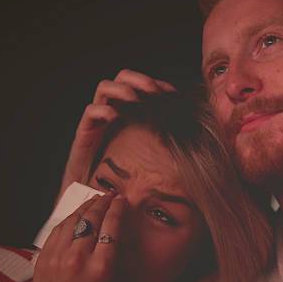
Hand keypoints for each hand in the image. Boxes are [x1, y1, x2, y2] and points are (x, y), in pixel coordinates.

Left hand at [32, 193, 126, 281]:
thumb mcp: (108, 280)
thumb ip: (109, 253)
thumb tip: (112, 227)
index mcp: (100, 267)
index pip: (111, 227)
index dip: (117, 209)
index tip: (122, 200)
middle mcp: (78, 258)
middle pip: (92, 219)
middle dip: (103, 203)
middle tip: (111, 195)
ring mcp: (58, 256)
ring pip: (74, 220)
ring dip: (86, 207)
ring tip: (96, 199)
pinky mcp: (44, 257)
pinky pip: (58, 229)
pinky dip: (70, 218)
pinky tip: (77, 214)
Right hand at [57, 69, 174, 200]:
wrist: (99, 202)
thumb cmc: (128, 182)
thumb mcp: (154, 160)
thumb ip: (169, 146)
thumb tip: (197, 136)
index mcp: (132, 115)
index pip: (143, 87)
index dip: (157, 84)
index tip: (172, 93)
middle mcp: (115, 114)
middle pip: (122, 79)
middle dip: (139, 80)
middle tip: (154, 92)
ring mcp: (99, 123)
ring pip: (104, 88)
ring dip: (122, 89)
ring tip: (135, 100)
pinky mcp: (85, 136)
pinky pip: (90, 112)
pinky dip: (103, 109)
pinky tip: (115, 116)